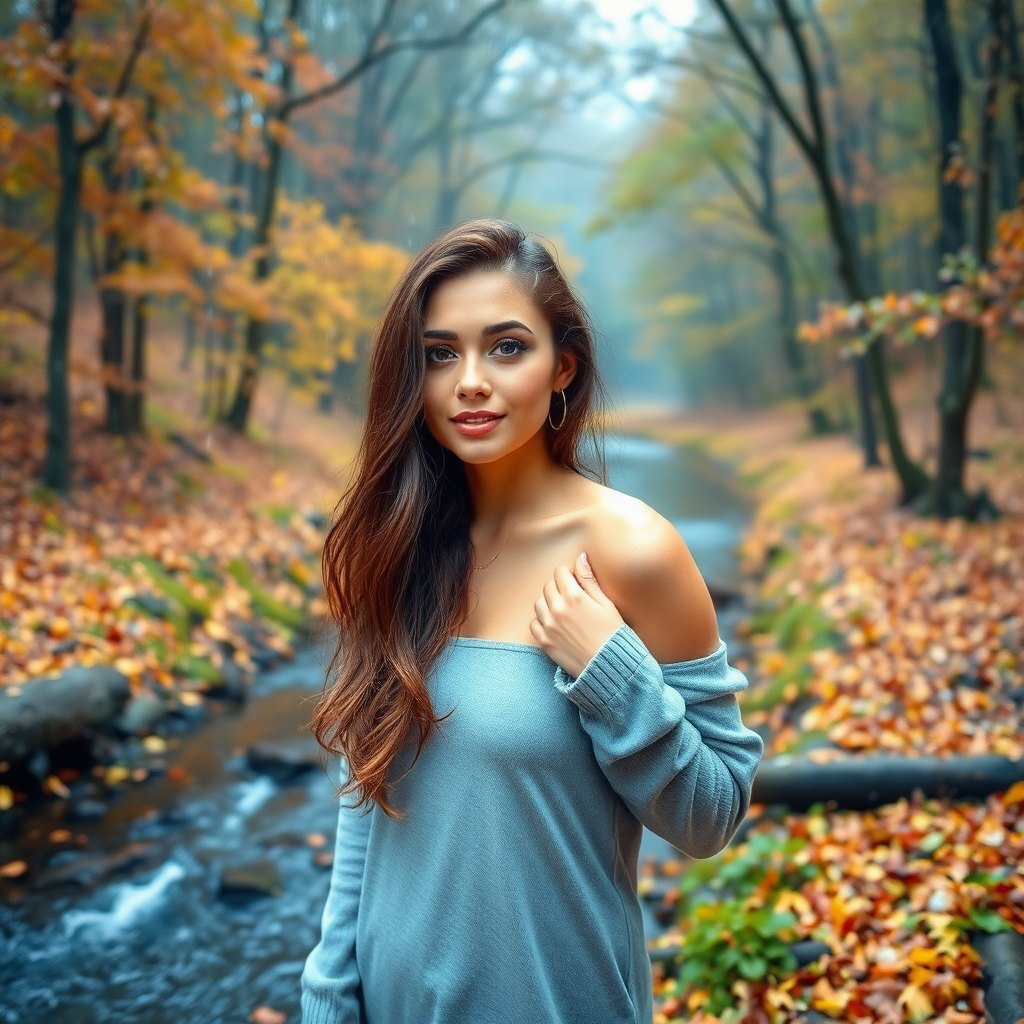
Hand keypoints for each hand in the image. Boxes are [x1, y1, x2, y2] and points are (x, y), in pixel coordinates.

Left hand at [531, 551, 625, 677]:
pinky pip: (534, 623)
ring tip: (565, 613)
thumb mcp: (606, 603)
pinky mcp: (544, 641)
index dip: (569, 575)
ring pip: (539, 603)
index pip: (560, 572)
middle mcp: (557, 609)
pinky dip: (542, 621)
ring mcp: (548, 626)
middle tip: (573, 599)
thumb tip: (581, 556)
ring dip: (549, 603)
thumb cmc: (612, 634)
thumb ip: (590, 579)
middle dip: (559, 588)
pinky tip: (556, 625)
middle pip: (548, 586)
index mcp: (574, 596)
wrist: (608, 666)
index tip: (576, 583)